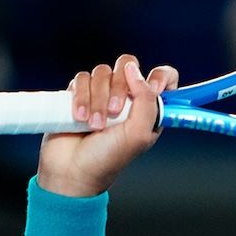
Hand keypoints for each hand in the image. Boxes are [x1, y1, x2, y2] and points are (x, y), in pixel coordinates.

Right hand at [37, 55, 178, 197]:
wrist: (73, 169)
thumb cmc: (107, 160)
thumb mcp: (138, 135)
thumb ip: (146, 101)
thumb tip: (135, 72)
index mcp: (148, 111)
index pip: (163, 79)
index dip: (160, 76)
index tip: (154, 86)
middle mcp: (127, 100)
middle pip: (128, 66)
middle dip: (120, 87)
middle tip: (114, 112)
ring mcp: (103, 95)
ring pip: (103, 72)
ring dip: (98, 99)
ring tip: (94, 125)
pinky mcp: (81, 94)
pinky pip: (82, 78)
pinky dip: (80, 97)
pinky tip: (80, 117)